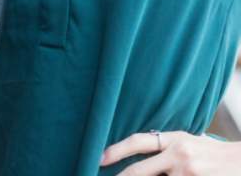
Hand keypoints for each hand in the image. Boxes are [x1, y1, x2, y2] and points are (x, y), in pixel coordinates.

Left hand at [100, 130, 240, 173]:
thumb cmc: (211, 154)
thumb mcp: (187, 142)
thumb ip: (164, 148)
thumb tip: (136, 157)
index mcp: (174, 139)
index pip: (137, 142)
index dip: (116, 150)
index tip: (99, 158)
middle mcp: (179, 155)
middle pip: (140, 171)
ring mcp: (187, 174)